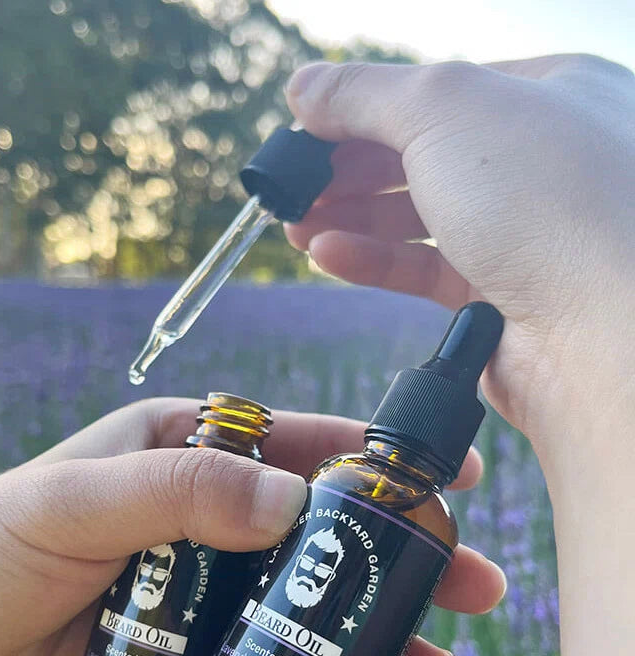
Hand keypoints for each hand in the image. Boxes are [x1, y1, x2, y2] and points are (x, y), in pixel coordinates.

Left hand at [0, 399, 503, 655]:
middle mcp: (198, 516)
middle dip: (397, 560)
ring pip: (306, 608)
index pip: (291, 444)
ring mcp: (198, 590)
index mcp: (176, 453)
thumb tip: (291, 502)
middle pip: (318, 533)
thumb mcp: (69, 504)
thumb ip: (176, 491)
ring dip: (375, 637)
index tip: (447, 477)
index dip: (372, 461)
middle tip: (473, 588)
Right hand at [284, 55, 634, 451]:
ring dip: (349, 218)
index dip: (358, 110)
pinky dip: (372, 260)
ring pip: (415, 217)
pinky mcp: (499, 294)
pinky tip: (328, 254)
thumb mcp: (444, 110)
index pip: (431, 93)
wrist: (605, 331)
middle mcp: (536, 161)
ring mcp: (520, 231)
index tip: (301, 133)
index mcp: (545, 93)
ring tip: (295, 227)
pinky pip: (422, 269)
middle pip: (416, 155)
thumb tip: (302, 87)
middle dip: (344, 171)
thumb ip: (363, 94)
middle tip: (290, 190)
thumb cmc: (550, 201)